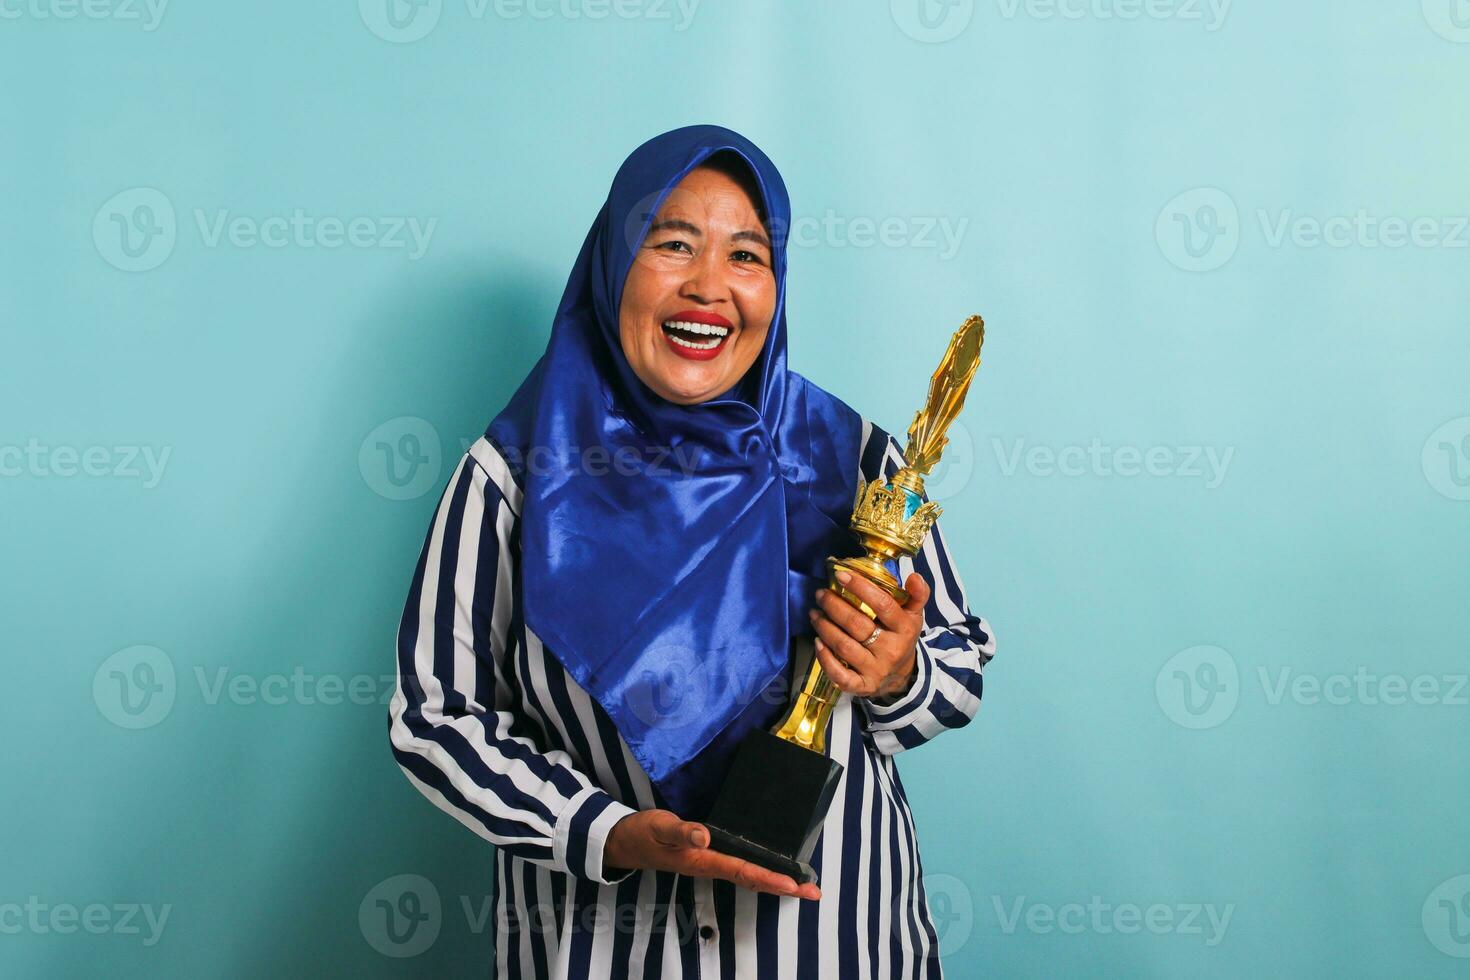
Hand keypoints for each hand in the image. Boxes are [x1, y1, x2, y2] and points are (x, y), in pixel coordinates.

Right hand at [603, 809, 821, 900]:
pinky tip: (770, 868)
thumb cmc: (642, 833)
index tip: (795, 885)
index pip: (743, 872)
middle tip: (814, 892)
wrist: (623, 842)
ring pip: (749, 876)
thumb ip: (681, 831)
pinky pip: (740, 867)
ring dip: (776, 881)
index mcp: (702, 860)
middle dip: (784, 887)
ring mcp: (709, 863)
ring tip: (802, 885)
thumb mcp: (659, 827)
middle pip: (753, 880)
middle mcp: (710, 865)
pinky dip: (761, 870)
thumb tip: (705, 835)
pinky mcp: (707, 857)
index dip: (770, 878)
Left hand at [809, 569, 929, 700]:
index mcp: (905, 629)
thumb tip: (914, 576)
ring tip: (814, 613)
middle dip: (834, 606)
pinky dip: (825, 659)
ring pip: (844, 647)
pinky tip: (817, 642)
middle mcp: (891, 650)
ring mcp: (876, 670)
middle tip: (821, 594)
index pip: (883, 605)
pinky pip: (840, 675)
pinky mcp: (862, 686)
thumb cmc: (901, 637)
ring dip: (825, 627)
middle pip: (857, 625)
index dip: (861, 588)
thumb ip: (917, 594)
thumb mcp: (913, 615)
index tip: (841, 575)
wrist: (901, 676)